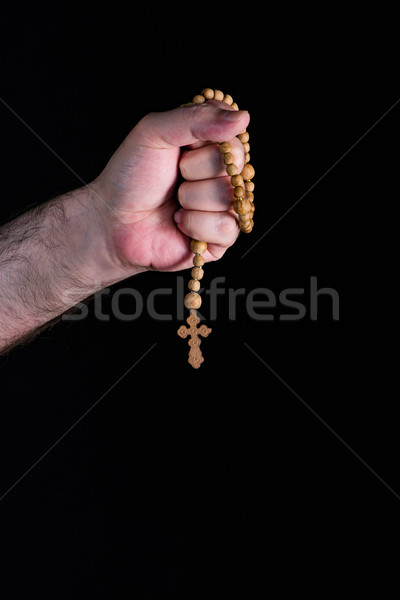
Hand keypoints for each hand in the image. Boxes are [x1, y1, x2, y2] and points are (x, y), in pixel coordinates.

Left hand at [92, 100, 249, 273]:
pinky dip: (196, 225)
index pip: (232, 130)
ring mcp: (224, 206)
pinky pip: (226, 227)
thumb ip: (196, 118)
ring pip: (229, 195)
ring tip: (175, 203)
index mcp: (210, 143)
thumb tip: (242, 118)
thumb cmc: (130, 176)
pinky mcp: (220, 238)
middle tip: (175, 176)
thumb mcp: (154, 132)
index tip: (181, 147)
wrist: (112, 219)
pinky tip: (180, 223)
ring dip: (191, 199)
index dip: (204, 140)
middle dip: (195, 169)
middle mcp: (222, 174)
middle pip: (233, 162)